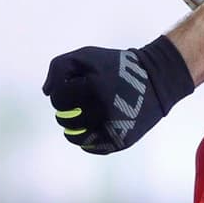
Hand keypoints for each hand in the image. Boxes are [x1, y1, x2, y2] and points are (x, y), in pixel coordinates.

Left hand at [43, 36, 194, 154]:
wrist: (156, 80)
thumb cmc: (116, 66)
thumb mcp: (87, 56)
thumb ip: (59, 67)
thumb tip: (47, 93)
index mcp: (94, 88)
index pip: (58, 98)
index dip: (60, 91)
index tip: (72, 86)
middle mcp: (103, 111)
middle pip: (64, 119)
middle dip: (67, 109)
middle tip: (78, 101)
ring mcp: (113, 129)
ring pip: (75, 137)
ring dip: (74, 126)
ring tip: (82, 114)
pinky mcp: (120, 141)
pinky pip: (91, 147)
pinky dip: (88, 138)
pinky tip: (93, 125)